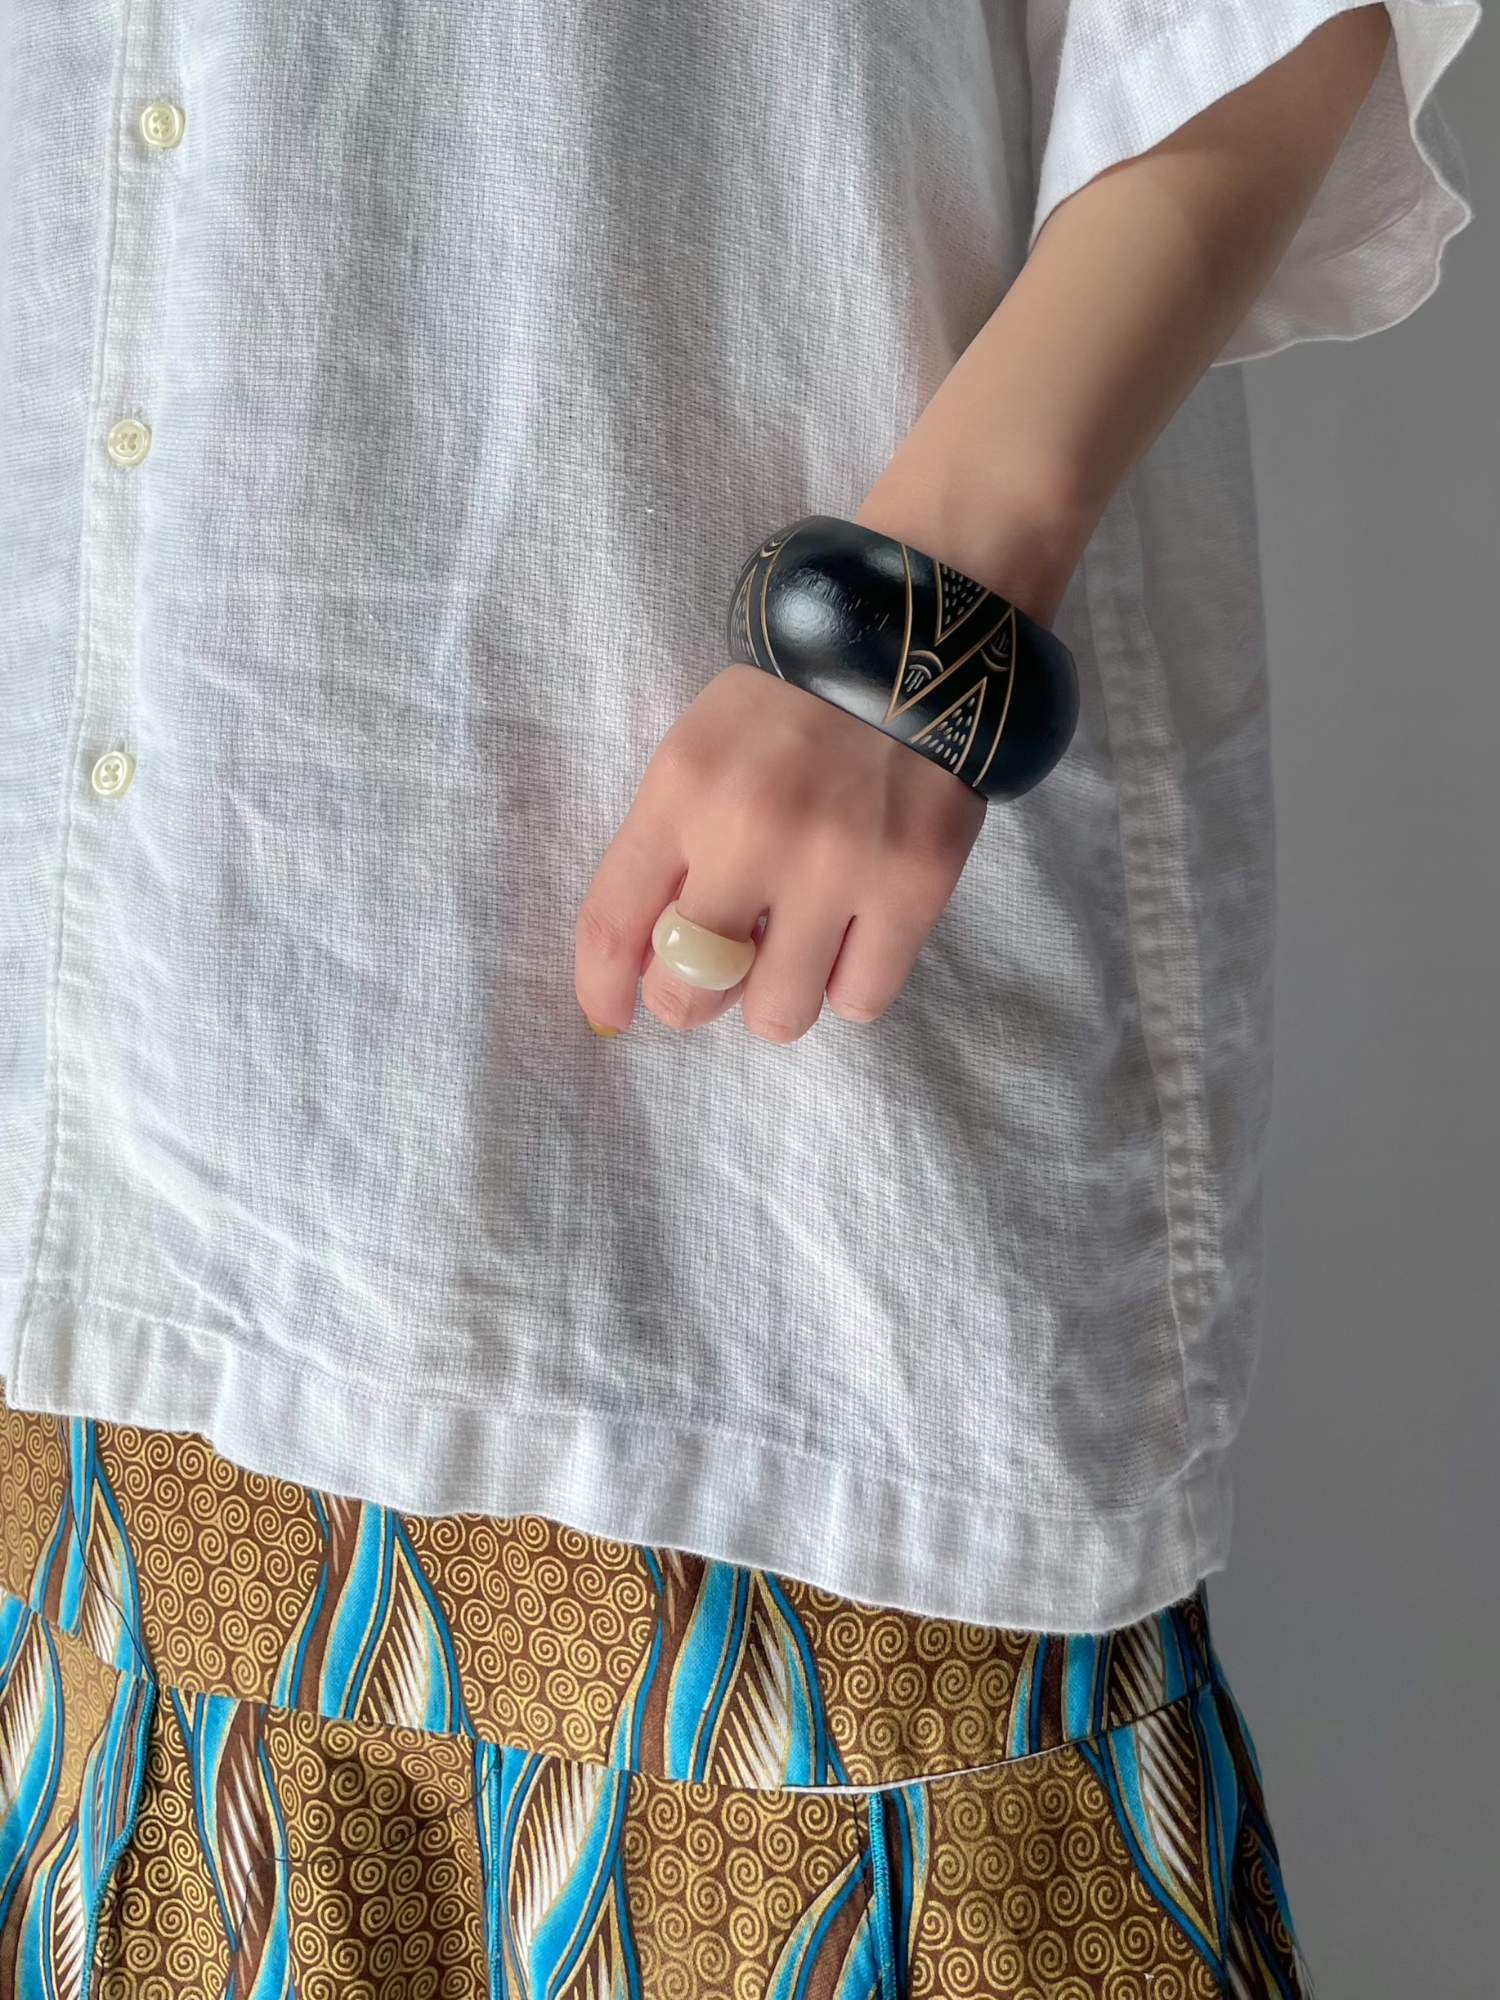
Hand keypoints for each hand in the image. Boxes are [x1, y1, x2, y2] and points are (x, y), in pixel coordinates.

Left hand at [574, 660, 985, 1040]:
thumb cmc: (791, 708)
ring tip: (797, 950)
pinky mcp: (913, 888)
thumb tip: (647, 966)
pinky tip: (855, 936)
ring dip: (778, 997)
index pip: (613, 921)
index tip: (611, 1014)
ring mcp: (836, 866)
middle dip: (693, 1000)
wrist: (914, 649)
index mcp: (683, 790)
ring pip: (779, 1014)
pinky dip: (850, 984)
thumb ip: (666, 848)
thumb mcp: (701, 752)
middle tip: (721, 973)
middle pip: (691, 989)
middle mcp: (751, 833)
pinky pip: (860, 999)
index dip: (603, 988)